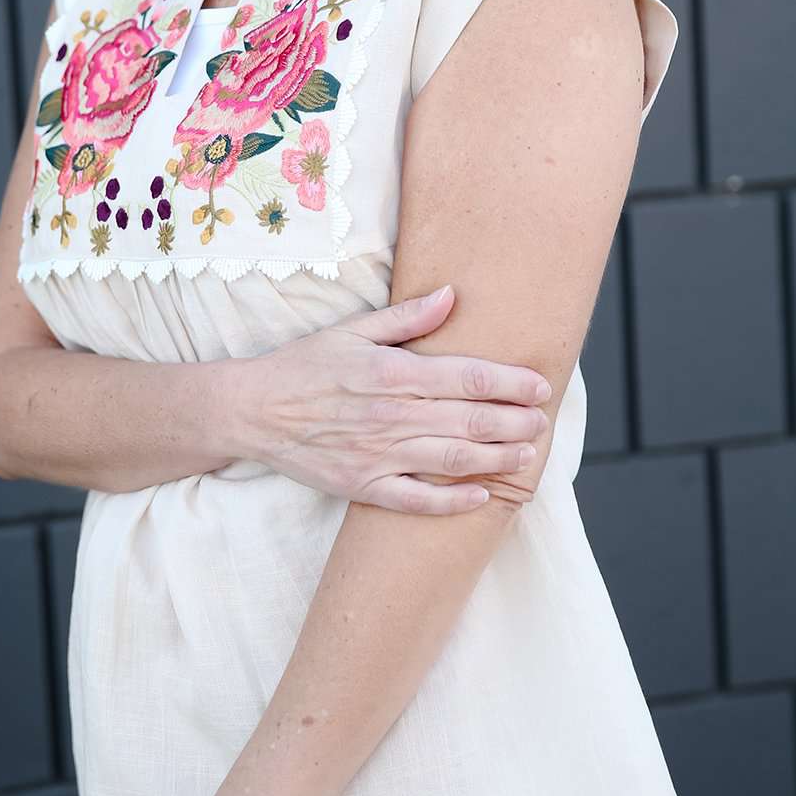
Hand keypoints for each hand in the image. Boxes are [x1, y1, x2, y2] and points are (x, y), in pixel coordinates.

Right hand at [231, 283, 551, 513]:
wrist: (250, 412)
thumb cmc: (302, 366)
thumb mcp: (351, 330)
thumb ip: (406, 317)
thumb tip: (452, 296)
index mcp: (390, 372)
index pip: (465, 377)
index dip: (509, 383)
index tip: (539, 386)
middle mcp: (389, 414)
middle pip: (468, 419)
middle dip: (514, 422)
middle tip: (544, 422)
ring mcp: (377, 454)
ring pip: (451, 458)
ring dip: (496, 458)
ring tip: (528, 456)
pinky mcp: (363, 485)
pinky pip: (416, 498)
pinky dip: (451, 500)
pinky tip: (481, 495)